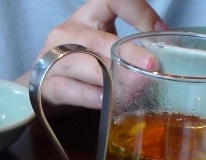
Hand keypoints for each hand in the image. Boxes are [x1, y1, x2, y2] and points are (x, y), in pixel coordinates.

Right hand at [19, 0, 167, 108]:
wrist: (42, 88)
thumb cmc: (79, 65)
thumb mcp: (102, 46)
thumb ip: (126, 46)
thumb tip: (163, 53)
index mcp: (87, 16)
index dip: (138, 11)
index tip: (159, 32)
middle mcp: (68, 32)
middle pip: (100, 39)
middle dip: (129, 53)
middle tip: (151, 65)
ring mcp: (53, 58)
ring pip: (84, 64)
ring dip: (110, 77)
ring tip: (132, 87)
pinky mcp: (46, 84)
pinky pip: (69, 89)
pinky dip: (89, 96)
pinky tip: (105, 101)